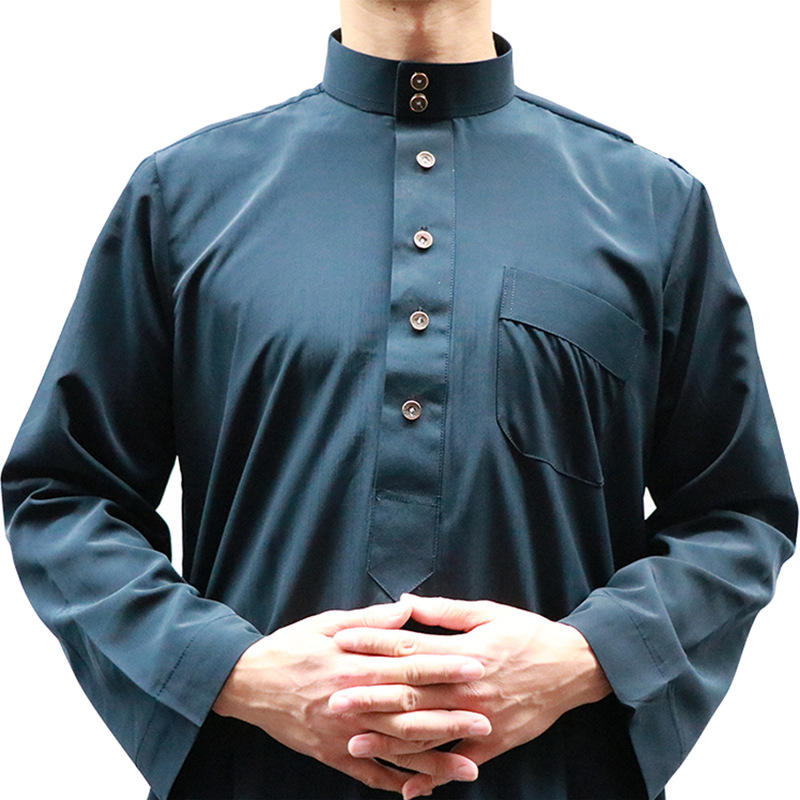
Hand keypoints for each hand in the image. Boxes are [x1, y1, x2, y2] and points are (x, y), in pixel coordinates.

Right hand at [211, 599, 490, 793]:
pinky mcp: (332, 754)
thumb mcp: (327, 622)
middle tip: (487, 721)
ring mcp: (344, 734)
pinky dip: (395, 782)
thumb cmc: (290, 647)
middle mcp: (355, 702)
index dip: (445, 668)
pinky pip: (368, 773)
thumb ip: (371, 621)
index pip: (410, 667)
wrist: (247, 682)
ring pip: (396, 750)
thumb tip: (407, 610)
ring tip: (469, 767)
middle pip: (410, 711)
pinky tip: (421, 789)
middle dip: (451, 717)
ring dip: (434, 760)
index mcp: (357, 665)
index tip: (476, 668)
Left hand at [329, 594, 612, 798]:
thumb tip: (405, 603)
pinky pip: (458, 763)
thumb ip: (445, 611)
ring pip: (427, 733)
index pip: (408, 648)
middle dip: (369, 696)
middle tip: (333, 699)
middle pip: (410, 694)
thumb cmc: (528, 634)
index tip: (342, 643)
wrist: (572, 667)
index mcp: (462, 653)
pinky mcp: (493, 742)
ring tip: (353, 743)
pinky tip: (407, 790)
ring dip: (389, 740)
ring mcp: (479, 719)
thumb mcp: (488, 612)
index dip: (373, 645)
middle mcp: (466, 688)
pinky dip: (433, 778)